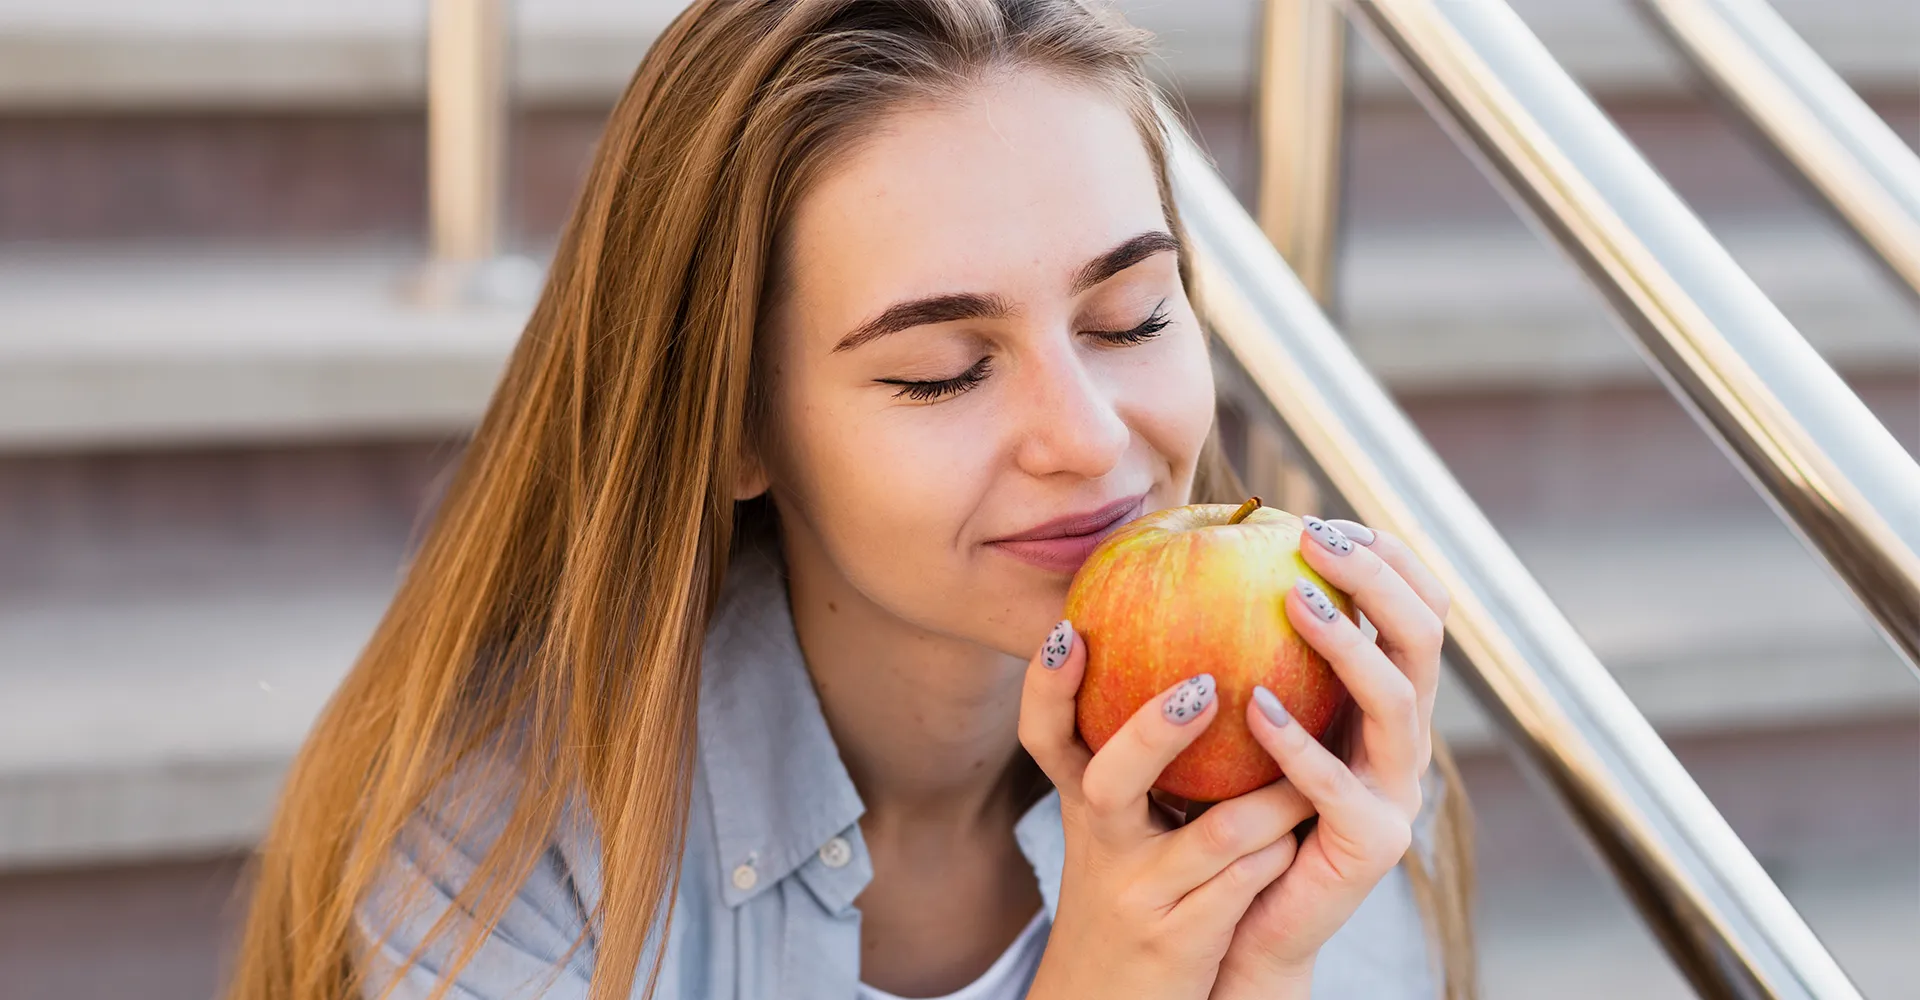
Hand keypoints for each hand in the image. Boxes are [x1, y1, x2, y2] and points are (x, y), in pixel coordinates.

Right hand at [1019, 620, 1315, 999]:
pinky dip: (1280, 848)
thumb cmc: (1131, 899)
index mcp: (1082, 810)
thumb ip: (1139, 766)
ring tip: (1312, 754)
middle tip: (1205, 685)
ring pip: (1216, 833)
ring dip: (1273, 795)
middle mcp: (1100, 848)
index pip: (1044, 738)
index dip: (1047, 685)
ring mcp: (1140, 896)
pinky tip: (1305, 825)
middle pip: (1109, 780)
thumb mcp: (1114, 835)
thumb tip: (1189, 660)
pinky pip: (1247, 881)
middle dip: (1157, 730)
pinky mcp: (1180, 940)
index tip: (1071, 628)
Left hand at [1211, 517, 1450, 996]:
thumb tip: (1204, 552)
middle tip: (1314, 538)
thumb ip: (1250, 653)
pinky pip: (1336, 786)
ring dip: (1348, 645)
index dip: (1388, 558)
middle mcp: (1404, 741)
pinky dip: (1298, 744)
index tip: (1326, 519)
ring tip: (1295, 600)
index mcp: (1384, 703)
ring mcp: (1396, 794)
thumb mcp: (1250, 718)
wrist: (1245, 919)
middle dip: (1378, 579)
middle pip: (1424, 639)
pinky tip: (1254, 708)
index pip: (1417, 611)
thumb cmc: (1235, 807)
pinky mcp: (1372, 845)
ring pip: (1399, 702)